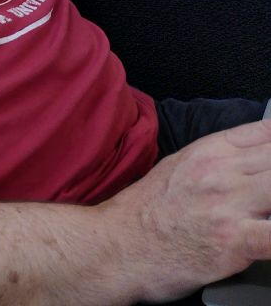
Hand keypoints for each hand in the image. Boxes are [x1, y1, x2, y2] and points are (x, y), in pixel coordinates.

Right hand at [106, 119, 270, 301]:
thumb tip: (256, 152)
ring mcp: (229, 204)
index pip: (266, 132)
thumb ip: (221, 156)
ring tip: (267, 207)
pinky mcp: (233, 240)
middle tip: (268, 191)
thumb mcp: (181, 165)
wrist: (121, 244)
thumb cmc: (149, 210)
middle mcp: (222, 171)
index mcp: (211, 150)